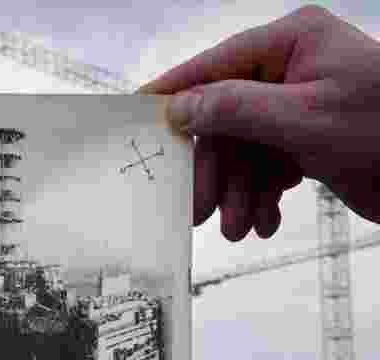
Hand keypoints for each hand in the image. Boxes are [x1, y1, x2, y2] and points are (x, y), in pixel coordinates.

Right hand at [139, 5, 379, 238]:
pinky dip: (262, 197)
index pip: (217, 65)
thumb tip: (180, 108)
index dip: (177, 93)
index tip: (139, 116)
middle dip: (216, 172)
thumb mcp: (303, 119)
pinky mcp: (308, 141)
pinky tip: (267, 220)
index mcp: (293, 43)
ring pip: (243, 151)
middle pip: (225, 120)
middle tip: (200, 212)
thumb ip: (235, 109)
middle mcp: (292, 70)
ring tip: (243, 228)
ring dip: (239, 194)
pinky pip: (266, 167)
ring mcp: (299, 107)